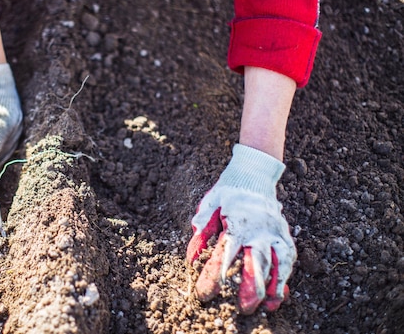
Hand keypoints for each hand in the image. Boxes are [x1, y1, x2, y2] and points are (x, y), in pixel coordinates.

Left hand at [186, 144, 295, 313]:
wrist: (253, 173)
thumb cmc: (227, 192)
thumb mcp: (209, 205)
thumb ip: (201, 230)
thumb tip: (191, 258)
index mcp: (237, 224)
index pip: (225, 254)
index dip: (215, 275)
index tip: (206, 292)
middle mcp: (259, 230)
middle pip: (257, 263)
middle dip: (250, 287)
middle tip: (243, 308)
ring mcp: (274, 232)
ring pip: (279, 263)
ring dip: (274, 286)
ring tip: (269, 306)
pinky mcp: (284, 233)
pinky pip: (289, 257)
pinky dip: (286, 275)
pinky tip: (280, 291)